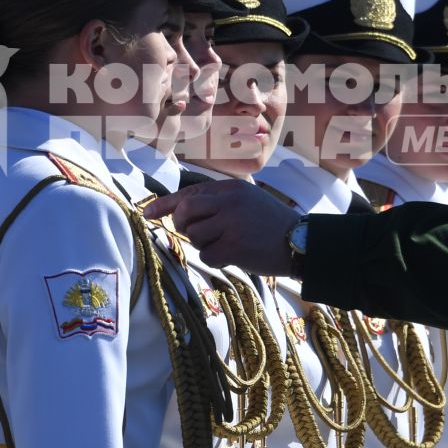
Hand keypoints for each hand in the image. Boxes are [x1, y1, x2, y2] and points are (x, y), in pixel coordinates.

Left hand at [142, 179, 299, 274]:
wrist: (299, 241)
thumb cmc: (269, 223)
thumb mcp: (245, 201)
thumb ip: (216, 202)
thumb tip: (179, 212)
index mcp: (229, 188)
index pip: (189, 193)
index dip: (164, 204)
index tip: (147, 214)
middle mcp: (228, 202)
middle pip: (185, 212)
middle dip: (184, 225)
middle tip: (198, 233)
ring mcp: (231, 223)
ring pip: (195, 236)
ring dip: (205, 244)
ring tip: (227, 243)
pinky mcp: (235, 246)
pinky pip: (207, 256)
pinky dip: (216, 259)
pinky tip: (234, 255)